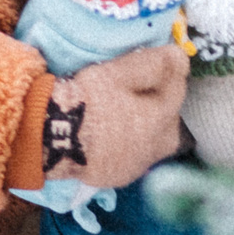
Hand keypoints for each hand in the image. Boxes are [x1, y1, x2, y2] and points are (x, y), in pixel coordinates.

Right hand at [23, 44, 187, 192]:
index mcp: (161, 118)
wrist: (52, 136)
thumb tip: (181, 57)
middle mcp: (156, 146)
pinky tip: (114, 138)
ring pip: (153, 144)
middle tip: (142, 94)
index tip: (162, 63)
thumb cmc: (88, 100)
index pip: (177, 91)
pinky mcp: (118, 177)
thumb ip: (154, 64)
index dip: (170, 75)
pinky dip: (128, 147)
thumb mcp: (119, 72)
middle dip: (162, 109)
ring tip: (126, 116)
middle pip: (170, 124)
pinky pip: (132, 159)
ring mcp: (137, 165)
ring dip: (146, 130)